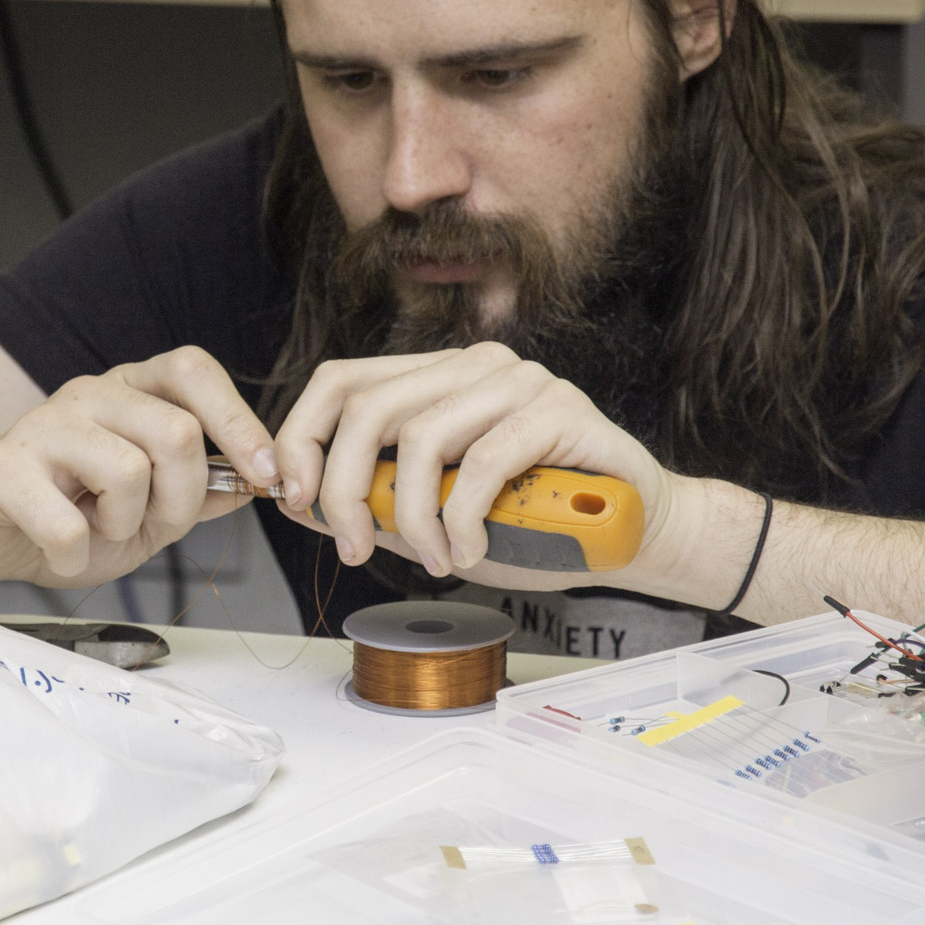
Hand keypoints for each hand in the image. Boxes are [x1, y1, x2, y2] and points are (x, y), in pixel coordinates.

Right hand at [0, 346, 278, 586]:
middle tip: (151, 524)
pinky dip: (75, 555)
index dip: (239, 420)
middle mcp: (87, 395)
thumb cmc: (58, 517)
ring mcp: (43, 426)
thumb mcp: (144, 513)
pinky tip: (59, 549)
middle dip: (181, 499)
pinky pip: (69, 523)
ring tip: (95, 529)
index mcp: (127, 394)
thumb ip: (195, 494)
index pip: (192, 369)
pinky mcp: (1, 468)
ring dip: (124, 526)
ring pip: (128, 472)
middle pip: (177, 431)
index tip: (266, 474)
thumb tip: (255, 483)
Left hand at [271, 342, 690, 592]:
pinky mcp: (557, 409)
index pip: (340, 382)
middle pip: (367, 409)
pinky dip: (463, 519)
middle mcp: (471, 366)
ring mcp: (517, 380)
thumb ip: (374, 503)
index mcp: (434, 377)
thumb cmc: (532, 525)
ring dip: (414, 517)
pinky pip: (480, 463)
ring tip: (435, 559)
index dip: (301, 437)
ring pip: (419, 438)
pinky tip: (473, 550)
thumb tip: (296, 502)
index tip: (292, 498)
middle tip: (355, 547)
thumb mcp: (432, 518)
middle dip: (345, 489)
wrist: (632, 535)